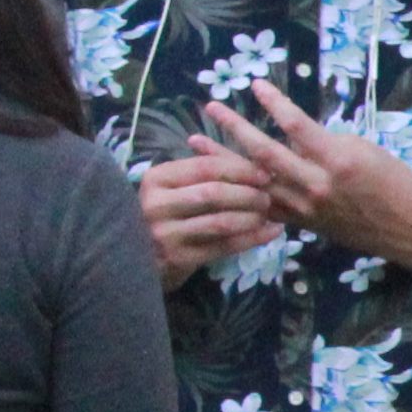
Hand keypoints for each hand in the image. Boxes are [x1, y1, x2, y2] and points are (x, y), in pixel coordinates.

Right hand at [137, 145, 281, 285]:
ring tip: (267, 214)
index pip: (205, 167)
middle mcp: (156, 204)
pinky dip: (253, 238)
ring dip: (252, 217)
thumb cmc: (167, 213)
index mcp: (156, 178)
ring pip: (221, 222)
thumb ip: (205, 167)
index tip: (265, 175)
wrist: (140, 258)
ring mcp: (165, 233)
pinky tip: (272, 233)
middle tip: (267, 198)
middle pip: (214, 194)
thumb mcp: (175, 186)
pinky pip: (224, 246)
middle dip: (248, 195)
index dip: (240, 169)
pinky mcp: (179, 258)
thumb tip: (248, 152)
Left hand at [210, 87, 411, 266]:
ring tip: (196, 141)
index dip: (273, 102)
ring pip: (253, 181)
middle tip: (212, 107)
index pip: (295, 124)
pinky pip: (263, 206)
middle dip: (234, 127)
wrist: (411, 229)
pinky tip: (218, 181)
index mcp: (336, 160)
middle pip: (263, 152)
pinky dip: (240, 192)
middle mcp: (315, 184)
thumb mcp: (366, 151)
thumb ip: (326, 142)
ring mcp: (304, 207)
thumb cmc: (397, 183)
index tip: (255, 84)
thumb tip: (295, 138)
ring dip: (222, 160)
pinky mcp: (301, 223)